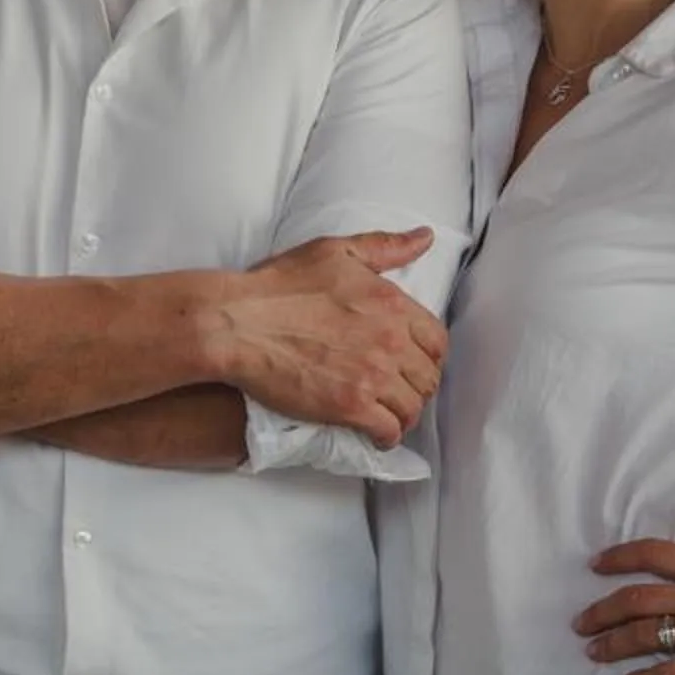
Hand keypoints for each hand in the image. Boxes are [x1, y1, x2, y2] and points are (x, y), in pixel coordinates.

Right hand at [202, 229, 447, 448]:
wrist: (238, 323)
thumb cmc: (280, 284)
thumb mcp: (335, 251)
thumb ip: (385, 247)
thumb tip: (425, 238)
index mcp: (392, 304)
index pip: (437, 341)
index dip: (428, 357)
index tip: (412, 364)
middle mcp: (391, 341)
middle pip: (428, 378)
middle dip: (417, 388)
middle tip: (399, 392)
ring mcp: (372, 376)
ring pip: (412, 408)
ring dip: (404, 415)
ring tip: (389, 415)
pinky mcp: (350, 406)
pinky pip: (387, 430)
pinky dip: (386, 436)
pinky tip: (377, 435)